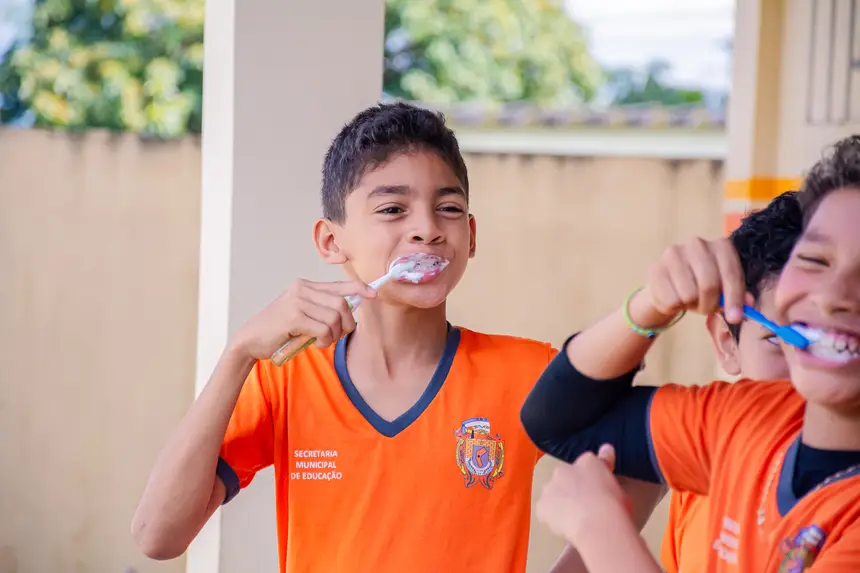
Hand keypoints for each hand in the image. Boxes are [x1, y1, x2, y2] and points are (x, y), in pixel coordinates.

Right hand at [230, 279, 375, 359]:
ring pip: (335, 318)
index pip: (340, 284)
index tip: (373, 294)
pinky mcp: (293, 317)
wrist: (250, 341)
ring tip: (323, 341)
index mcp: (305, 286)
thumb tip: (350, 311)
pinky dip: (324, 340)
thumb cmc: (279, 331)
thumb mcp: (301, 314)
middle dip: (347, 324)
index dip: (360, 288)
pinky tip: (315, 343)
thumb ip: (321, 309)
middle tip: (339, 336)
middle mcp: (301, 289)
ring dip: (334, 336)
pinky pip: (324, 329)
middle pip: (342, 304)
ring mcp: (297, 301)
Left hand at [537, 445, 631, 544]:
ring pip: (553, 492)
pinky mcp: (542, 506)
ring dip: (561, 501)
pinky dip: (553, 518)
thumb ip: (607, 463)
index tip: (597, 487)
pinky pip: (546, 511)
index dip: (592, 476)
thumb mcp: (617, 482)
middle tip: (587, 504)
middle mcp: (564, 469)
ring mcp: (550, 488)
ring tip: (576, 519)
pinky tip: (565, 527)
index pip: (588, 462)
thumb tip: (606, 448)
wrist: (597, 523)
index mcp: (587, 461)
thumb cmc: (614, 504)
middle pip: (566, 476)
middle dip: (573, 486)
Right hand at [640, 237, 744, 324]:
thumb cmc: (701, 288)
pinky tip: (673, 298)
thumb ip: (738, 296)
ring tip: (688, 300)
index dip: (734, 298)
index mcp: (721, 246)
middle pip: (709, 284)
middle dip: (709, 304)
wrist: (668, 287)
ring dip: (690, 305)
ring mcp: (674, 254)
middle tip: (706, 308)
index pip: (731, 273)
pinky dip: (674, 307)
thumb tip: (749, 305)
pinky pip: (671, 300)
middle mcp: (697, 244)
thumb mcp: (724, 290)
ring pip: (689, 294)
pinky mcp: (656, 268)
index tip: (735, 317)